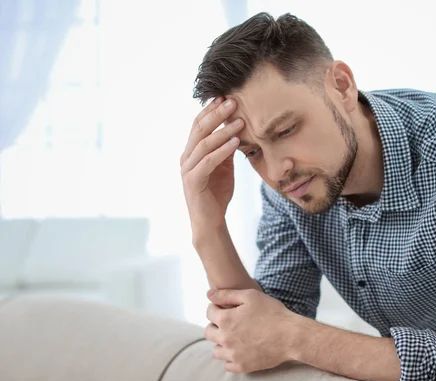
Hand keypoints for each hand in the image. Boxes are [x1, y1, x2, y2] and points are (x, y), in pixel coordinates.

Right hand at [180, 97, 244, 239]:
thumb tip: (237, 128)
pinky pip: (208, 161)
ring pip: (204, 143)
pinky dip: (222, 150)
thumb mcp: (224, 166)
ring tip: (240, 120)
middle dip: (216, 113)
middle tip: (233, 101)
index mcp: (191, 151)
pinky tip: (235, 142)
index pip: (199, 124)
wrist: (211, 221)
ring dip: (223, 130)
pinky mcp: (194, 182)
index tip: (225, 96)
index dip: (210, 109)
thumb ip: (226, 148)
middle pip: (199, 129)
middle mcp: (186, 157)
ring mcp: (188, 169)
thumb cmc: (217, 193)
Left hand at [204, 288, 299, 372]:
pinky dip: (230, 358)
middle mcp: (225, 338)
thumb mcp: (251, 296)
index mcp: (226, 320)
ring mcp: (233, 354)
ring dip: (221, 343)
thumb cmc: (272, 313)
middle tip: (229, 323)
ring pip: (215, 351)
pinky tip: (240, 350)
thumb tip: (208, 294)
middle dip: (215, 325)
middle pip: (208, 332)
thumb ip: (226, 294)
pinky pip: (227, 365)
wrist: (291, 336)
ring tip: (234, 338)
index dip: (217, 307)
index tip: (226, 308)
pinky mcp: (242, 366)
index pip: (209, 312)